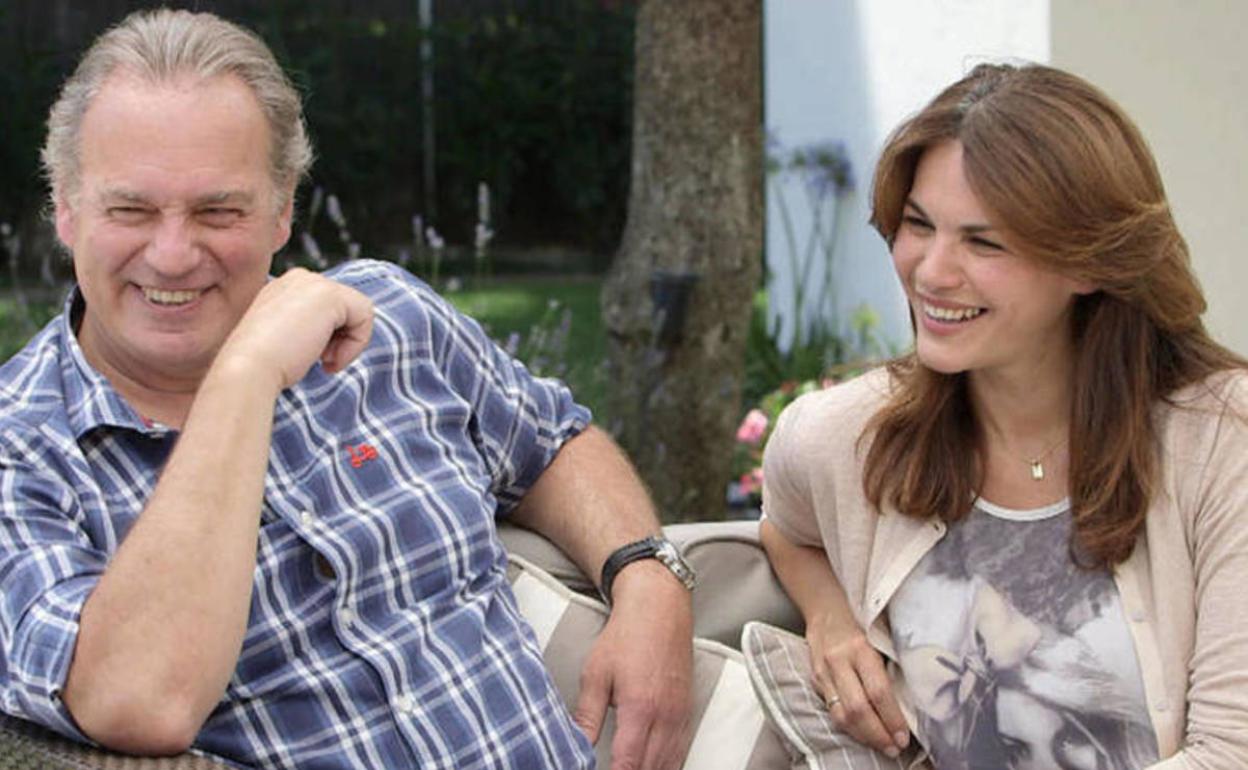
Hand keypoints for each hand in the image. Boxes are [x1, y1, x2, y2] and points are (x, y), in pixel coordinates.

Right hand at [217, 268, 373, 390]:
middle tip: (321, 360)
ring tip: (325, 360)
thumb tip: (334, 334)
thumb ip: (309, 327)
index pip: (330, 309)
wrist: (248, 367)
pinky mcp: (330, 294)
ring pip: (359, 311)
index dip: (330, 337)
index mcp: (286, 288)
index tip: (313, 356)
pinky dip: (356, 344)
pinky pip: (366, 316)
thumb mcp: (288, 339)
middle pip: (347, 307)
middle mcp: (299, 278)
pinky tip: (329, 359)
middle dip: (340, 338)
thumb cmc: (262, 363)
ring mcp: (314, 282)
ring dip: (348, 343)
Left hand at [574, 561, 692, 769]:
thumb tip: (576, 746)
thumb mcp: (596, 673)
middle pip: (651, 769)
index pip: (628, 764)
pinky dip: (666, 765)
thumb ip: (586, 715)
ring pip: (669, 765)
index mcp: (640, 708)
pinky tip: (651, 766)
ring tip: (628, 769)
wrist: (660, 608)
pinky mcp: (687, 711)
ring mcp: (681, 715)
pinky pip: (680, 751)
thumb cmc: (626, 636)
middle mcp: (666, 717)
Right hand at [806, 611, 909, 757]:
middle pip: (858, 708)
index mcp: (860, 648)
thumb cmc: (859, 620)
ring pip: (841, 715)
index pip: (878, 691)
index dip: (892, 718)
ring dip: (862, 736)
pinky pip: (831, 710)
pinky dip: (848, 726)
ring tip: (881, 745)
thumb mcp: (878, 635)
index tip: (904, 736)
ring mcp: (823, 672)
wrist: (824, 608)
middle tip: (894, 748)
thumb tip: (912, 699)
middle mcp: (839, 661)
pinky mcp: (814, 680)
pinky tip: (862, 733)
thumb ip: (889, 663)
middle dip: (878, 734)